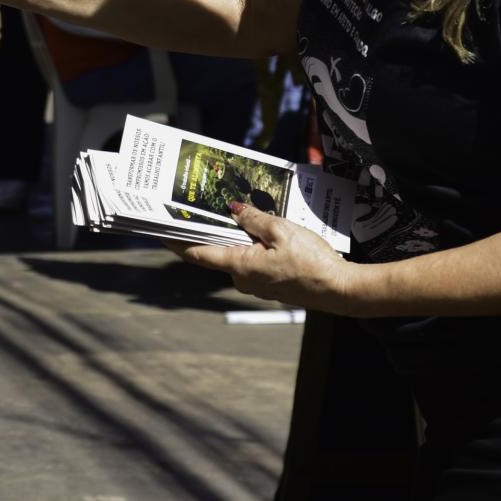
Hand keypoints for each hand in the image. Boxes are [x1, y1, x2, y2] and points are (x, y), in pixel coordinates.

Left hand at [172, 204, 362, 313]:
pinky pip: (253, 262)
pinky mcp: (270, 284)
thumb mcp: (281, 230)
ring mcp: (256, 284)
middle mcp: (242, 279)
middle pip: (217, 252)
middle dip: (210, 232)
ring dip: (235, 237)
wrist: (341, 290)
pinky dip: (251, 247)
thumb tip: (234, 210)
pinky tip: (259, 232)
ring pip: (237, 256)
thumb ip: (254, 219)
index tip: (159, 230)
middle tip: (200, 209)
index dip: (175, 241)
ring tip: (236, 214)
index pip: (196, 253)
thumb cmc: (312, 261)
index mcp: (238, 266)